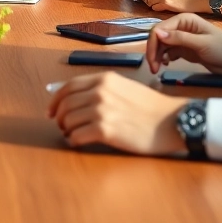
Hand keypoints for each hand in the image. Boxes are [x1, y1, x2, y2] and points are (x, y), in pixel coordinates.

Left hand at [47, 72, 187, 155]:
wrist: (170, 121)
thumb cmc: (151, 107)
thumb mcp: (125, 87)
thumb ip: (102, 89)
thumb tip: (77, 97)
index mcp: (104, 79)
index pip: (69, 87)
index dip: (56, 100)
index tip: (51, 110)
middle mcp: (100, 92)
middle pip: (65, 105)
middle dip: (59, 117)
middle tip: (62, 126)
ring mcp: (102, 110)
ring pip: (68, 121)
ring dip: (67, 130)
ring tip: (72, 135)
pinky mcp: (105, 130)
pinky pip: (77, 136)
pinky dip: (74, 141)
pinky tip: (78, 143)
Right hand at [145, 13, 221, 74]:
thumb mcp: (201, 44)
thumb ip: (180, 38)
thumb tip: (158, 34)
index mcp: (184, 20)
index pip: (160, 29)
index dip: (152, 44)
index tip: (152, 61)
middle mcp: (181, 27)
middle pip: (158, 37)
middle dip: (153, 51)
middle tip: (153, 69)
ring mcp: (182, 38)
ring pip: (162, 45)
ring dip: (157, 56)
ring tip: (158, 69)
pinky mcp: (185, 49)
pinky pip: (168, 51)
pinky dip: (164, 58)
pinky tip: (166, 64)